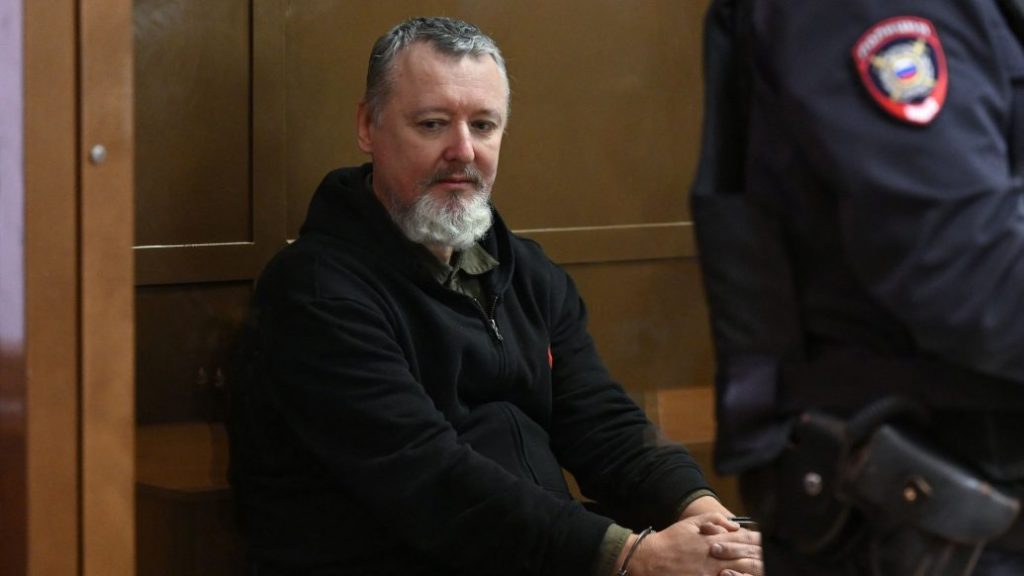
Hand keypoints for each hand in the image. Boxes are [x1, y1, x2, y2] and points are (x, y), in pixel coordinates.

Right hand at [619, 513, 762, 575]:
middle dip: (760, 563)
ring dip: (751, 573)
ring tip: (763, 571)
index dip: (758, 547)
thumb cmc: (670, 540)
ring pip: (737, 574)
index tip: (769, 548)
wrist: (649, 558)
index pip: (742, 543)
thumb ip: (714, 520)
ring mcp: (708, 574)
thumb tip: (734, 525)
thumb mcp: (691, 523)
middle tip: (773, 564)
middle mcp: (713, 558)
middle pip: (745, 562)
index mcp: (713, 541)